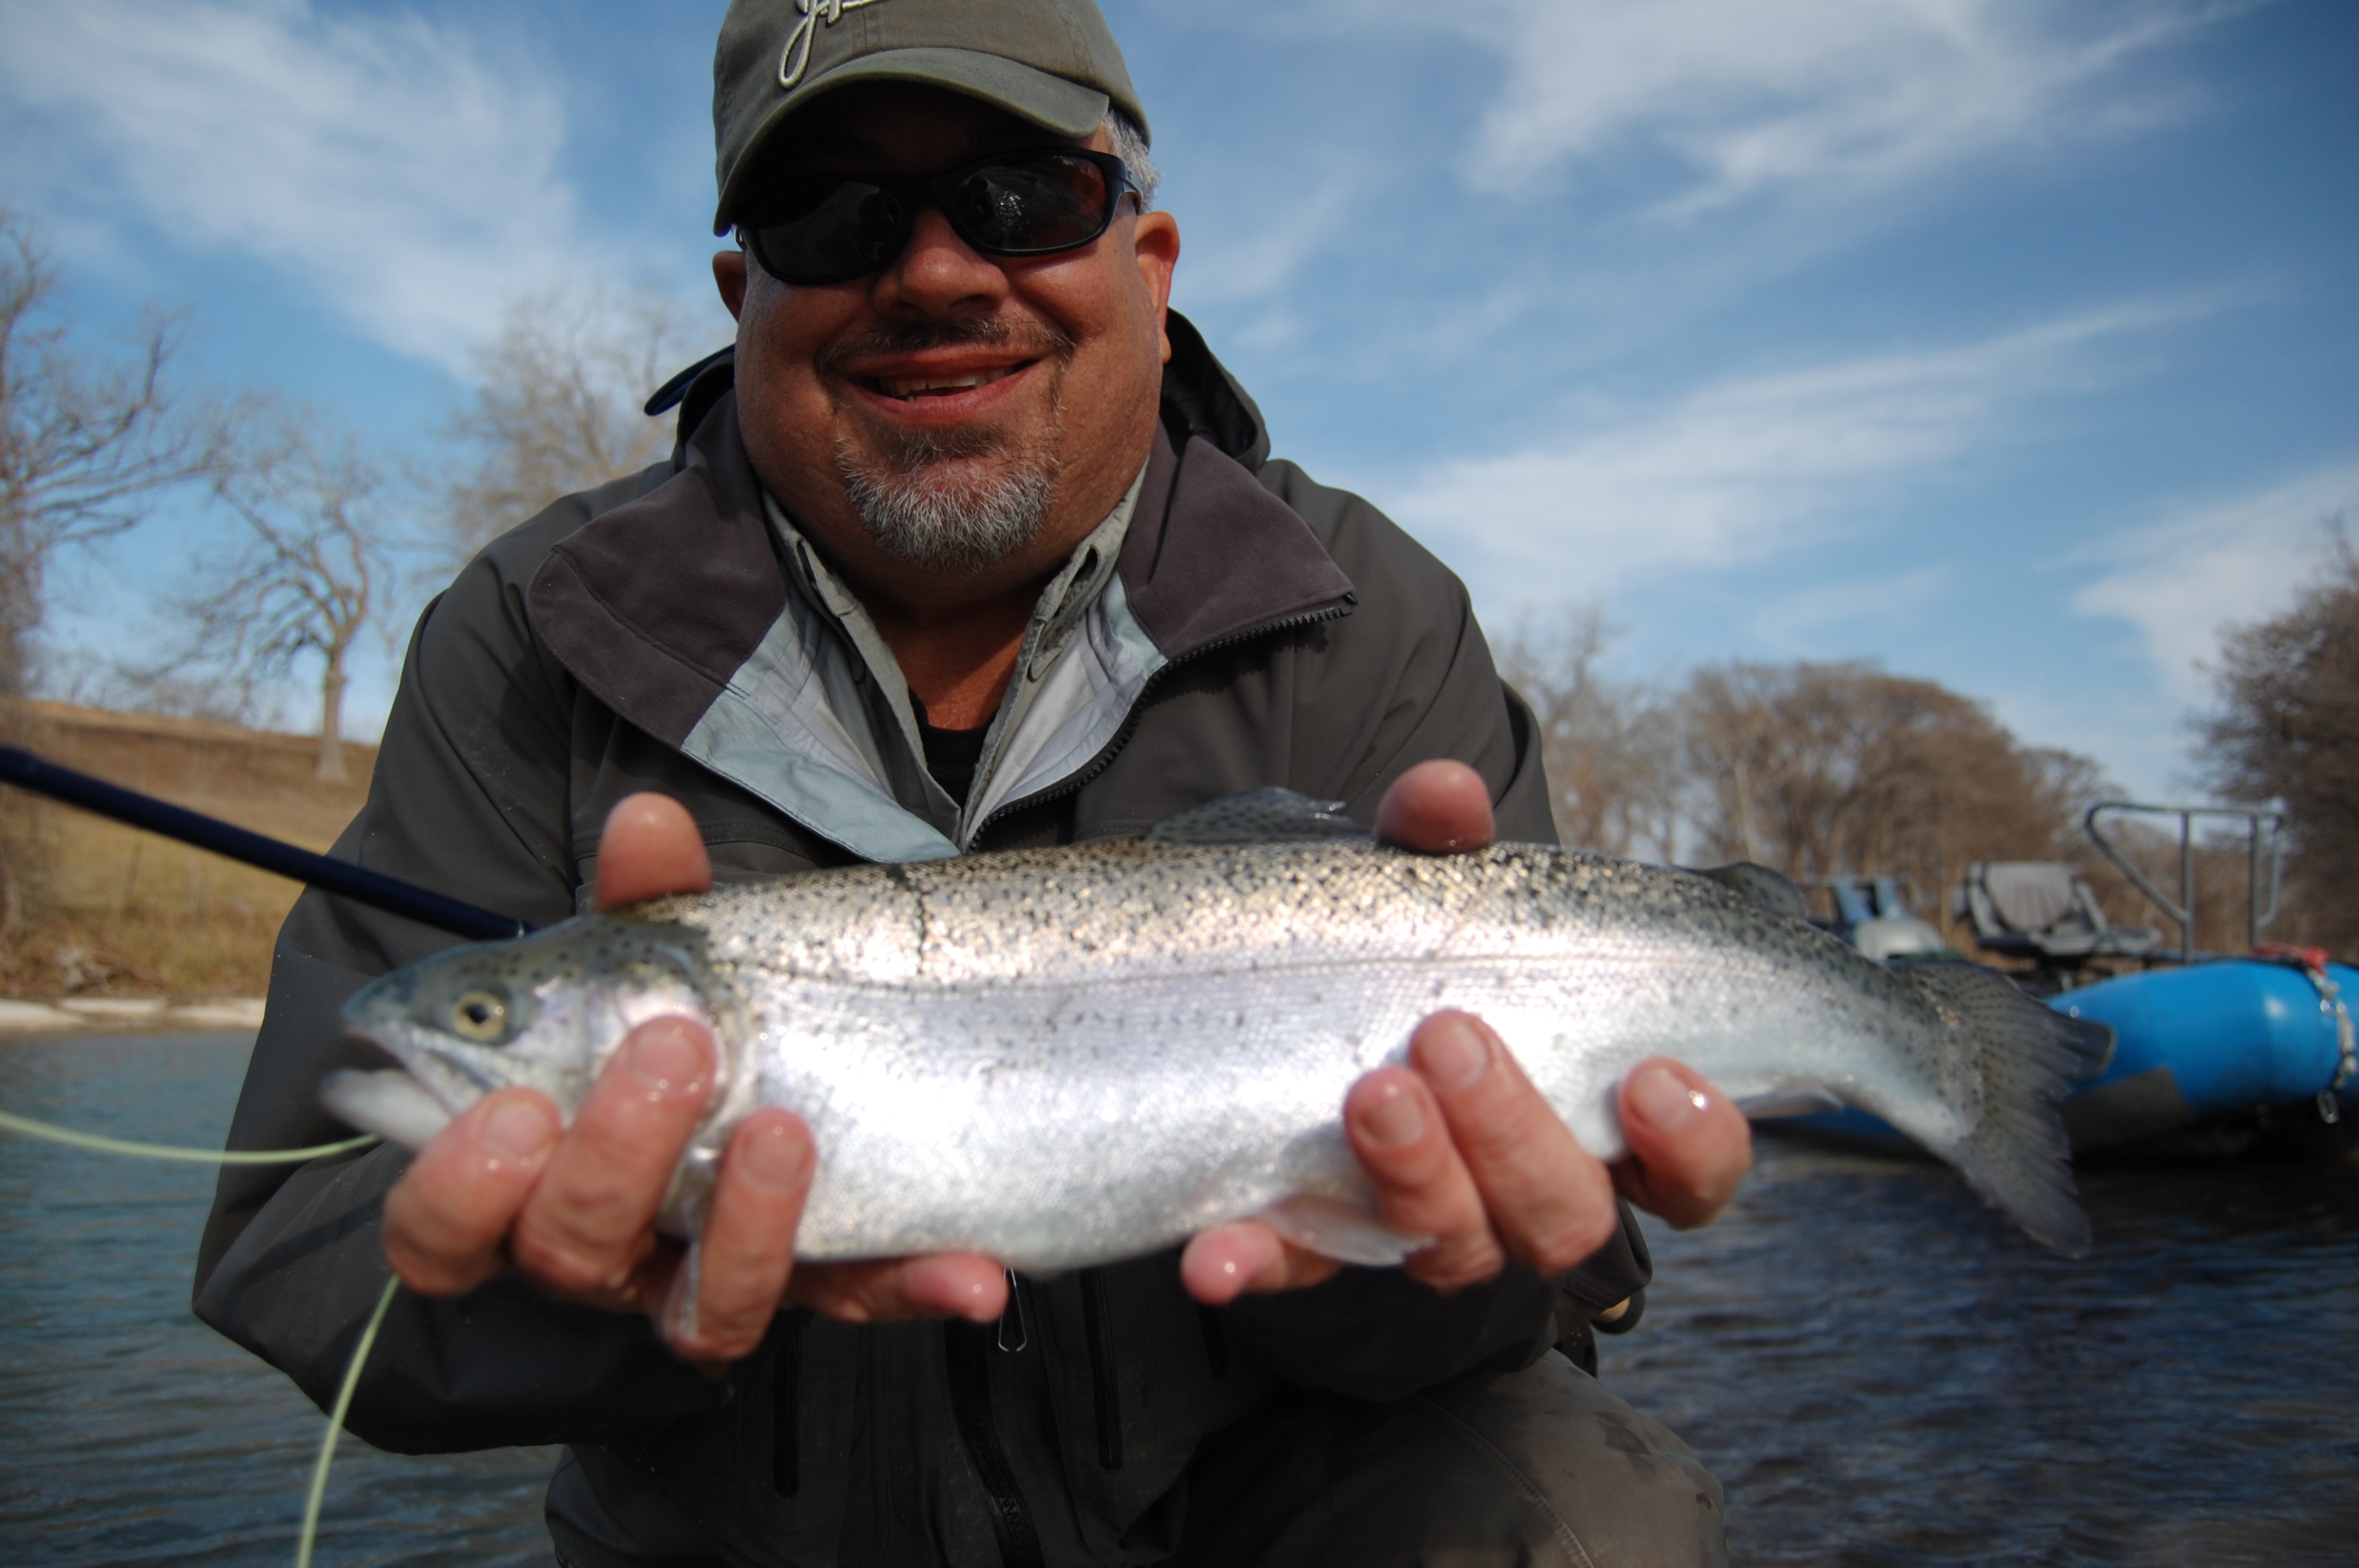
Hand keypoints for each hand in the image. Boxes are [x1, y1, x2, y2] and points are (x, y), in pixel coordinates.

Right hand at [381, 794, 1006, 1367]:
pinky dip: (912, 1282)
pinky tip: (974, 1269)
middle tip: (675, 1048)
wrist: (791, 1060)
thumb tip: (647, 820)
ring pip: (702, 1307)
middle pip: (571, 1250)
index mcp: (526, 1175)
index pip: (442, 1226)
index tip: (514, 1108)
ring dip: (742, 1226)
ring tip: (785, 1132)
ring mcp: (714, 1273)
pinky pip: (862, 1300)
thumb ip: (646, 896)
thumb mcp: (657, 954)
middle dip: (616, 1156)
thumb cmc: (673, 1012)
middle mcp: (607, 1245)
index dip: (459, 1188)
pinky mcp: (822, 1283)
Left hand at [1181, 760, 1753, 1304]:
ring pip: (1454, 1246)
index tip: (1655, 1075)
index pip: (1691, 1172)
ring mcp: (1431, 1226)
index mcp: (1601, 1120)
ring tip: (1373, 1094)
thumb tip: (1446, 794)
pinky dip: (1258, 1260)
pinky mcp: (1319, 1238)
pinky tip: (1216, 1256)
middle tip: (1450, 1036)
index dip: (1693, 1143)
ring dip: (1416, 1177)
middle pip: (1563, 1215)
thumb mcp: (1429, 887)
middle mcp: (1528, 1193)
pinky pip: (1296, 1266)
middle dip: (1515, 1133)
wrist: (1299, 992)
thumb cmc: (1417, 948)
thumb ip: (1442, 841)